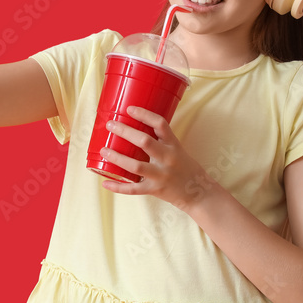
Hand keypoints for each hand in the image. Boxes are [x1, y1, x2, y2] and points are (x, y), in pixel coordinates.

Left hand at [99, 106, 219, 210]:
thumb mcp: (177, 148)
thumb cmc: (185, 166)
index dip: (144, 114)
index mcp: (173, 145)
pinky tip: (104, 182)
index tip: (129, 109)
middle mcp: (168, 158)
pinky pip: (133, 189)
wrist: (198, 192)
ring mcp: (161, 175)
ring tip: (104, 150)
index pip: (160, 124)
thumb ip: (160, 139)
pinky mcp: (154, 189)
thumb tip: (135, 125)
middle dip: (125, 132)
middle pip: (145, 142)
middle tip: (110, 125)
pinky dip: (118, 186)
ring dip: (117, 157)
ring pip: (136, 166)